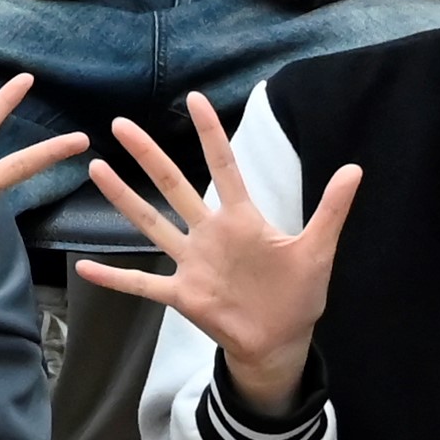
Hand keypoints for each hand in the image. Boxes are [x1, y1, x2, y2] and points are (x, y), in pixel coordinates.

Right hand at [74, 91, 361, 420]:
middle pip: (174, 186)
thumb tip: (355, 168)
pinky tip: (84, 269)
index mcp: (242, 219)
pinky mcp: (183, 295)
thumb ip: (332, 210)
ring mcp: (193, 263)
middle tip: (121, 124)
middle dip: (148, 155)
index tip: (194, 98)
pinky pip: (142, 284)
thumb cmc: (298, 295)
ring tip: (96, 168)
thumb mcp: (317, 250)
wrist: (280, 342)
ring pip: (152, 224)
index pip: (223, 166)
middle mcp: (210, 234)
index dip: (210, 133)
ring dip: (124, 199)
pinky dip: (115, 277)